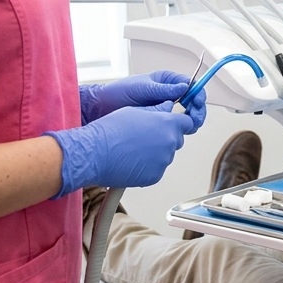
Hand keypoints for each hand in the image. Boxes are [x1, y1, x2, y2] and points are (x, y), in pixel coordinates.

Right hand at [45, 103, 200, 196]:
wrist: (95, 153)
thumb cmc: (111, 129)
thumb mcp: (135, 111)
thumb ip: (156, 110)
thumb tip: (168, 107)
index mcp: (168, 124)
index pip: (188, 123)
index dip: (180, 122)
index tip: (174, 124)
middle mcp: (170, 142)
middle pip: (176, 139)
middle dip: (166, 137)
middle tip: (145, 137)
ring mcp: (163, 161)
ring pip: (165, 155)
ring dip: (156, 152)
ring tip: (133, 149)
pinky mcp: (155, 176)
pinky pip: (156, 169)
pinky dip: (148, 166)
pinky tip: (131, 161)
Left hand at [81, 71, 206, 128]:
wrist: (102, 109)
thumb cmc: (118, 93)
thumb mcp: (142, 88)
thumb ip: (163, 89)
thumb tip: (184, 87)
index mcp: (167, 81)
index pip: (191, 85)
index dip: (197, 94)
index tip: (197, 103)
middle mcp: (169, 94)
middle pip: (193, 101)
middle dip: (197, 110)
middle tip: (195, 119)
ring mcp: (165, 108)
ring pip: (186, 114)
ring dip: (191, 121)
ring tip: (190, 127)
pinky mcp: (160, 121)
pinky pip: (175, 125)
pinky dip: (179, 129)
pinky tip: (177, 132)